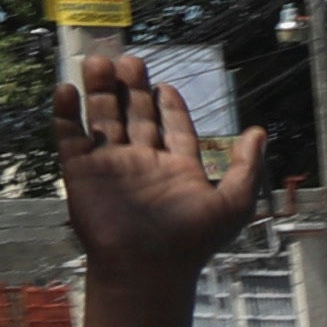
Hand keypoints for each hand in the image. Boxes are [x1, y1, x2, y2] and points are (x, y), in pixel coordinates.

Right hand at [55, 62, 277, 284]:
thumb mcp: (233, 201)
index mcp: (177, 167)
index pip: (173, 127)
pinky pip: (70, 137)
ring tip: (99, 60)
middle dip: (132, 87)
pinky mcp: (81, 172)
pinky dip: (66, 113)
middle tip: (129, 59)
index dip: (169, 106)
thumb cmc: (192, 239)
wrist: (148, 267)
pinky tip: (67, 89)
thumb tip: (260, 131)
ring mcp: (110, 165)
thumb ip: (247, 165)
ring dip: (101, 90)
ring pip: (103, 118)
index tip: (166, 85)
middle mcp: (144, 162)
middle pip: (136, 115)